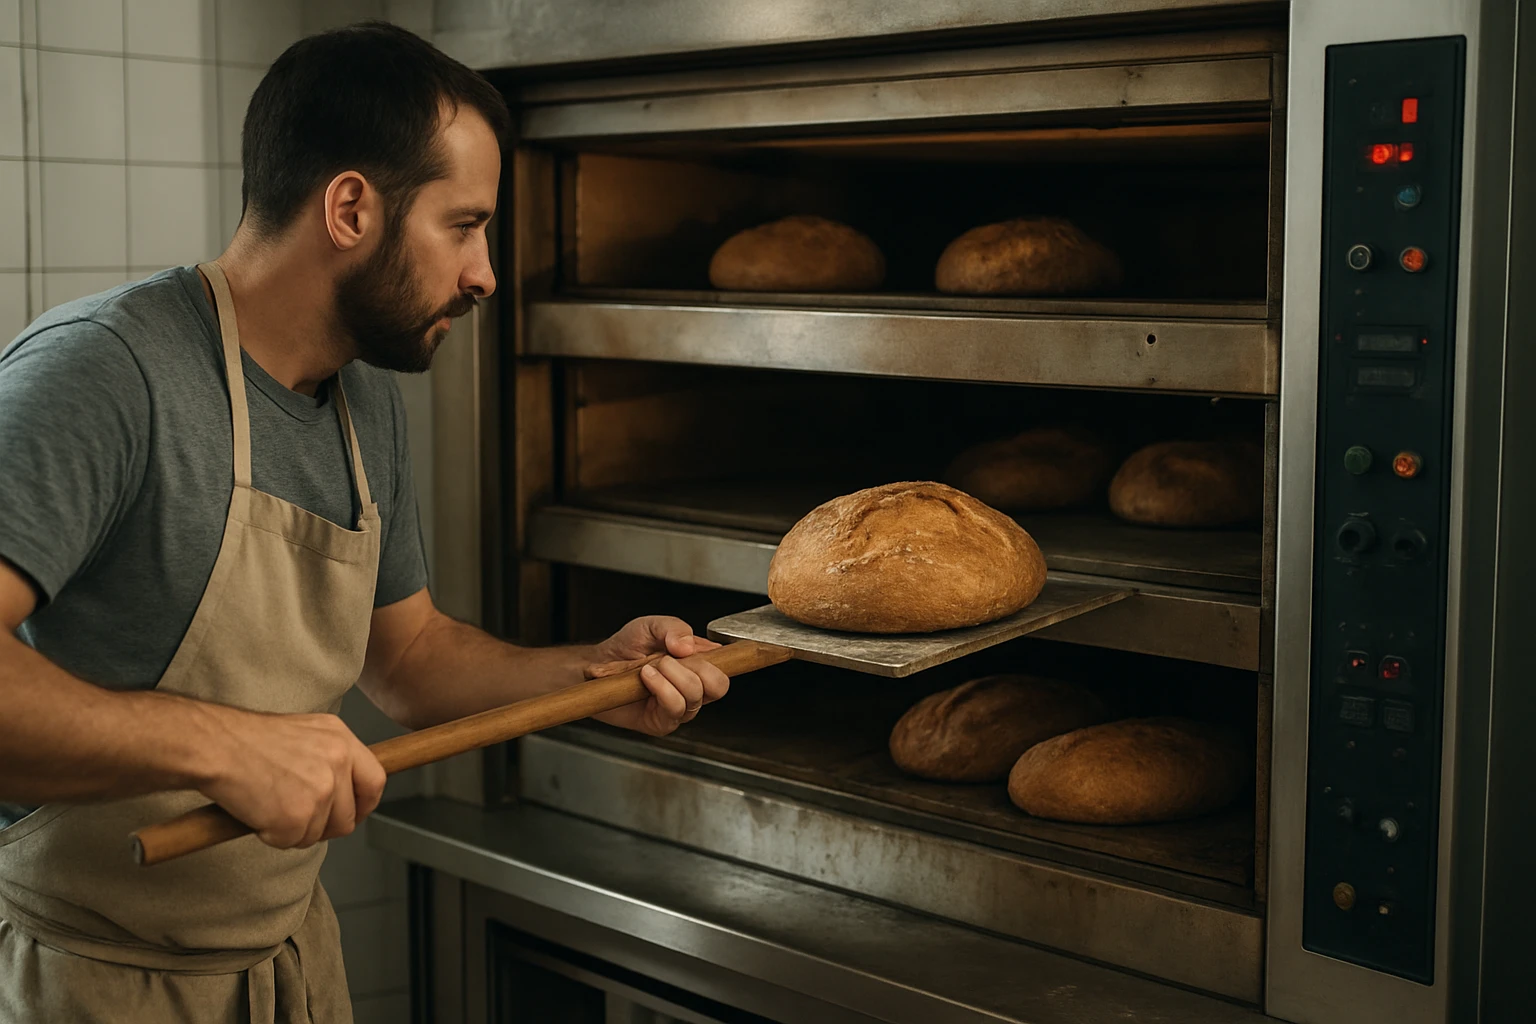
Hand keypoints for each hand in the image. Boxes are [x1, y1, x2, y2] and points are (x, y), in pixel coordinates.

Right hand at [197, 706, 386, 849]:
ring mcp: (321, 790)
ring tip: (270, 805)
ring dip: (296, 830)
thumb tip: (343, 790)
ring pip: (320, 833)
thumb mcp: (305, 733)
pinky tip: (259, 811)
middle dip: (325, 826)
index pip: (376, 781)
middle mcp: (338, 762)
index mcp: (341, 738)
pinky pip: (292, 842)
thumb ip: (330, 758)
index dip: (364, 804)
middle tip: (297, 818)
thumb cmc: (248, 741)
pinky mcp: (298, 816)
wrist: (215, 745)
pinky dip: (273, 835)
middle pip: (349, 817)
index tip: (352, 813)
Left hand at [585, 616, 730, 736]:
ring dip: (672, 677)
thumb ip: (672, 628)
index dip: (717, 659)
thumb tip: (688, 646)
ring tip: (650, 667)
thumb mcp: (649, 626)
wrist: (597, 667)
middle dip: (695, 668)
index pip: (726, 667)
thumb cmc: (625, 648)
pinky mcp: (663, 723)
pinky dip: (661, 689)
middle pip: (719, 686)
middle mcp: (693, 687)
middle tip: (669, 659)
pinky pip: (674, 709)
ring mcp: (680, 707)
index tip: (694, 650)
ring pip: (695, 697)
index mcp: (698, 664)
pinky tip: (646, 678)